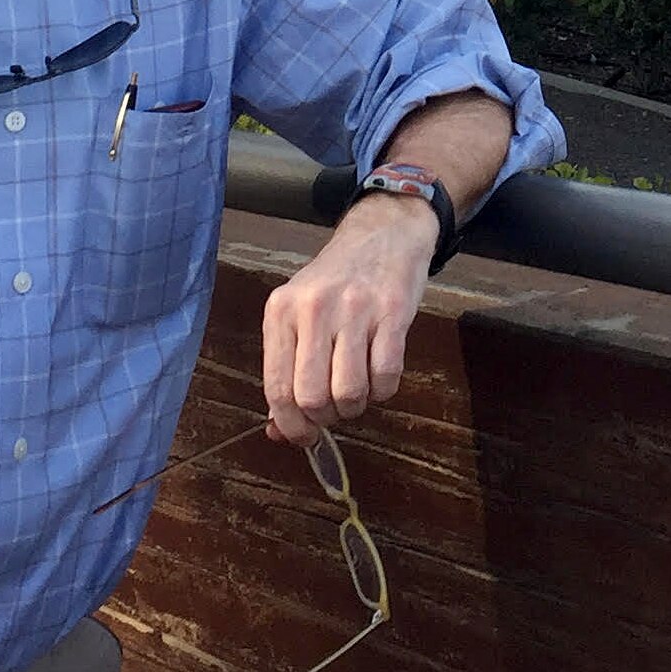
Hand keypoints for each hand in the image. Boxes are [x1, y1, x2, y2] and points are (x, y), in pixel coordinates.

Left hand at [260, 189, 436, 446]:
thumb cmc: (334, 283)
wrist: (381, 234)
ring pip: (348, 393)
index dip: (290, 425)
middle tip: (334, 408)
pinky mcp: (393, 312)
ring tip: (357, 391)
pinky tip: (379, 376)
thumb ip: (286, 369)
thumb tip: (278, 432)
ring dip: (355, 407)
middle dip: (325, 418)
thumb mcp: (298, 315)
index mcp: (281, 311)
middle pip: (312, 397)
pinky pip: (386, 376)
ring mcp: (354, 309)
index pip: (277, 388)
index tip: (303, 437)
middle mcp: (313, 308)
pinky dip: (383, 391)